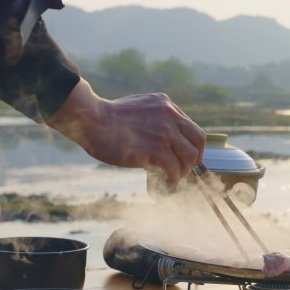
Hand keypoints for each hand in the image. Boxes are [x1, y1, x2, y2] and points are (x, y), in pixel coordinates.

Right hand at [46, 79, 205, 184]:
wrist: (91, 119)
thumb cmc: (107, 117)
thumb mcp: (139, 108)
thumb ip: (154, 118)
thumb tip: (162, 138)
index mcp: (166, 105)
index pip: (191, 127)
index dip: (191, 145)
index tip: (186, 156)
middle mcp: (170, 117)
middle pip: (198, 141)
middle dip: (195, 159)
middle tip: (186, 170)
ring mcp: (165, 133)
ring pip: (189, 157)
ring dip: (183, 171)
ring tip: (173, 179)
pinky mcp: (156, 150)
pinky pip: (175, 169)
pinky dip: (173, 180)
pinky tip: (166, 184)